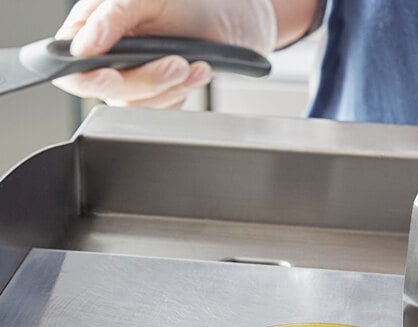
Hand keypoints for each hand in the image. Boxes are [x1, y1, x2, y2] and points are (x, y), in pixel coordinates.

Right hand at [53, 0, 276, 107]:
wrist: (229, 17)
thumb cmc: (186, 0)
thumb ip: (110, 17)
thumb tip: (82, 47)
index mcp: (92, 29)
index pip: (71, 67)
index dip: (87, 78)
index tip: (111, 76)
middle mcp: (109, 59)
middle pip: (110, 92)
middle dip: (146, 80)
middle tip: (174, 63)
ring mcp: (135, 81)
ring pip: (141, 104)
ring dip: (171, 87)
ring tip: (193, 63)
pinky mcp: (160, 96)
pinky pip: (165, 108)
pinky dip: (185, 91)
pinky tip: (198, 72)